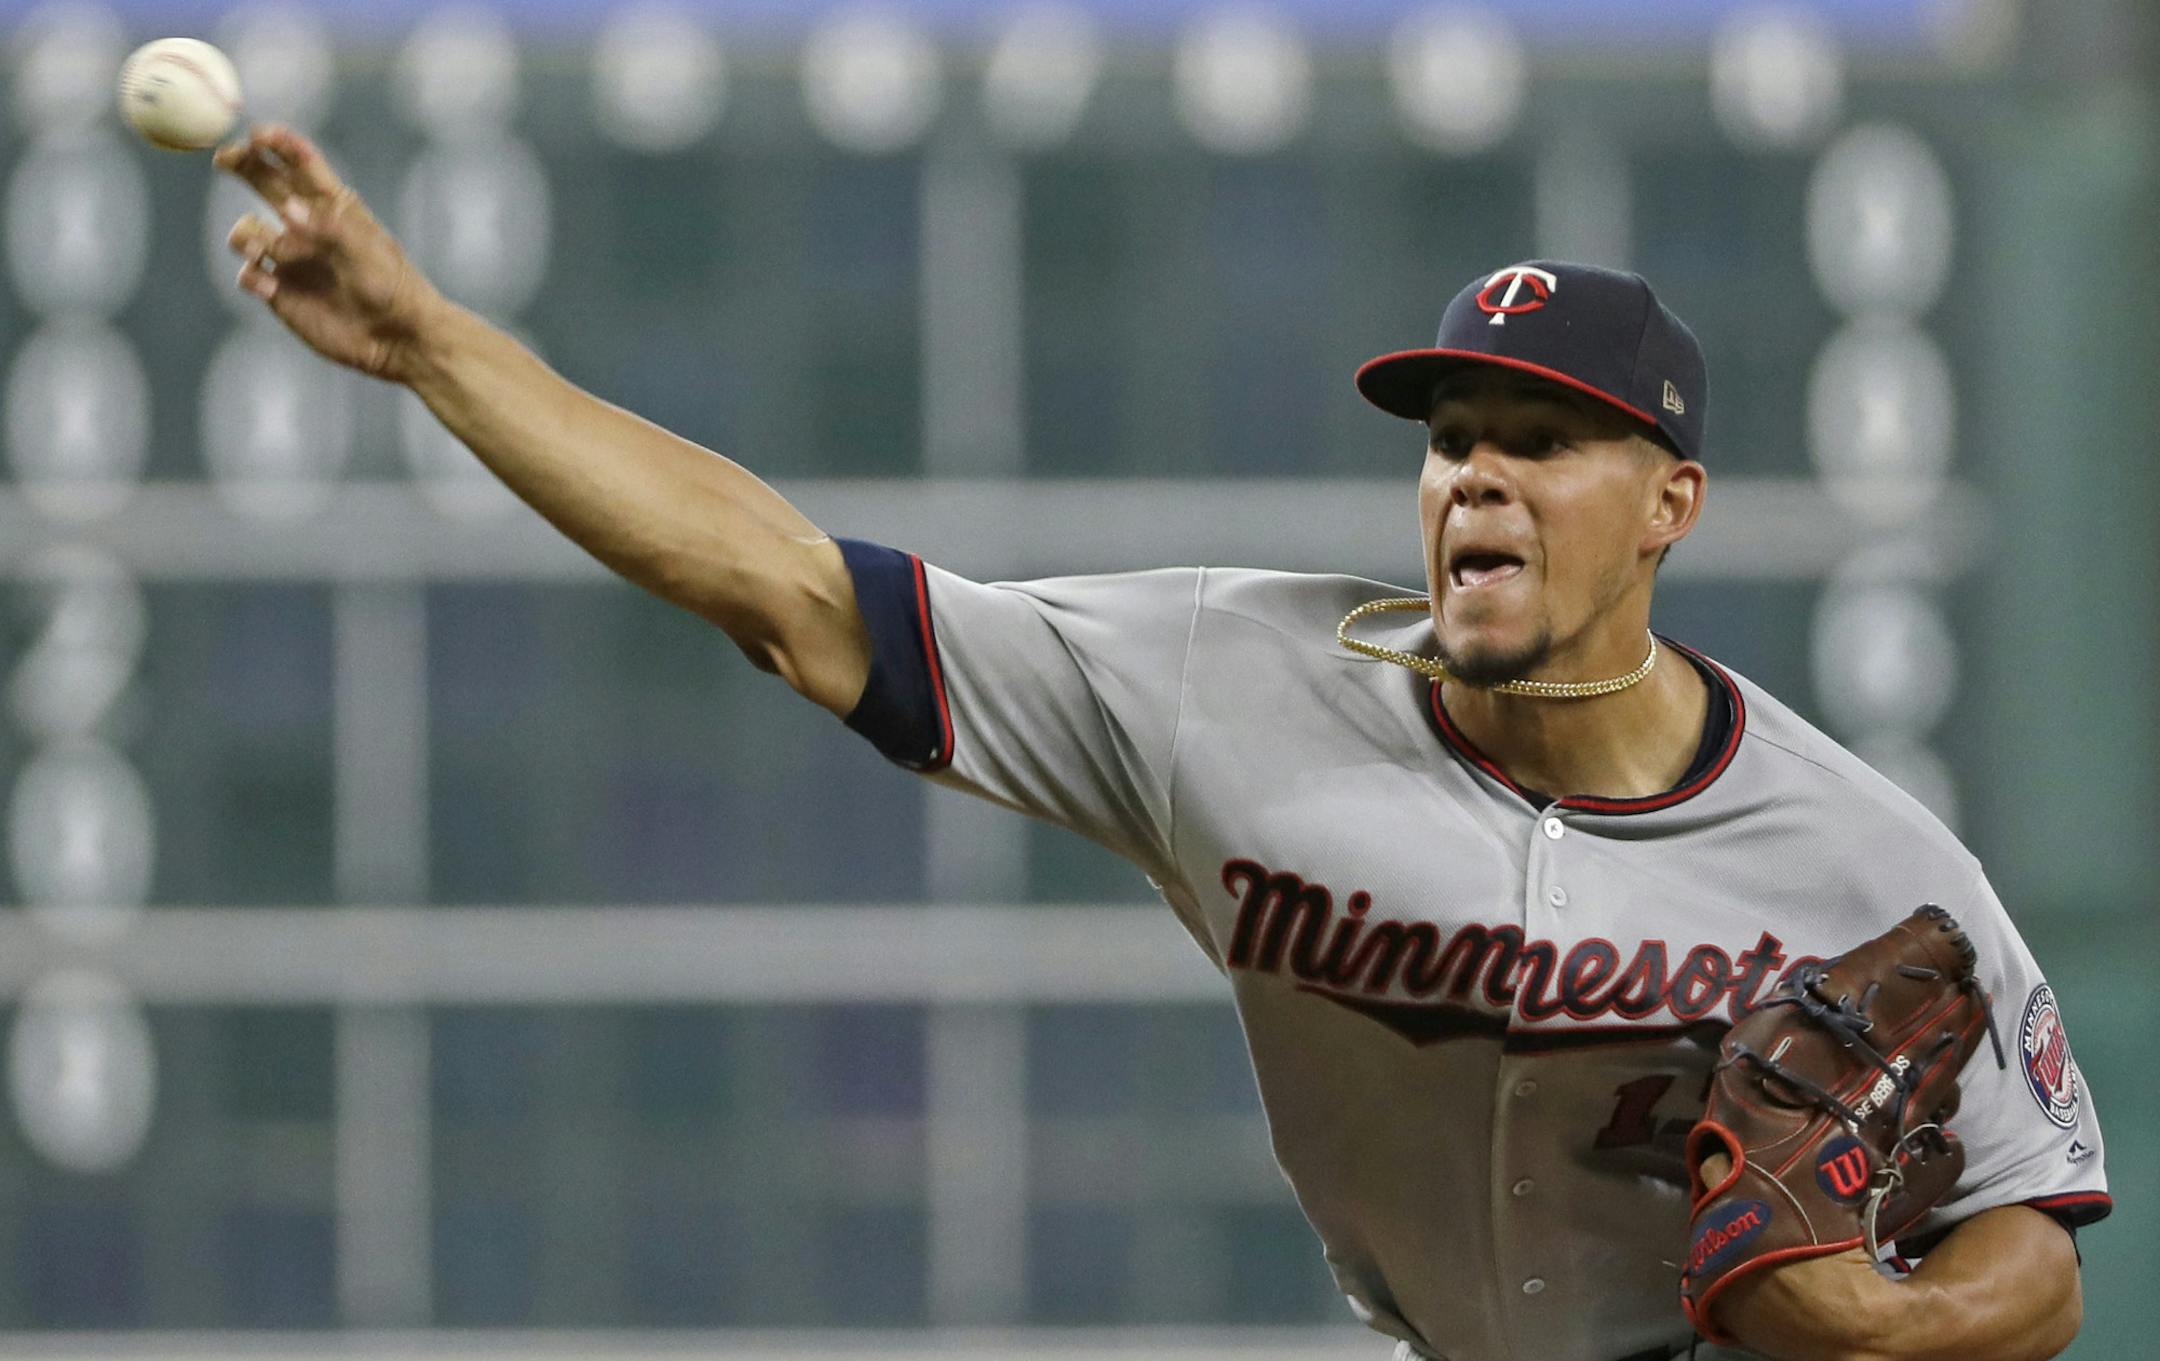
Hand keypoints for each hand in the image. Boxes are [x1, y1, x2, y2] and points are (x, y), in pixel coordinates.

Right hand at [215, 124, 443, 383]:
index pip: (300, 163)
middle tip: (225, 159)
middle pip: (264, 182)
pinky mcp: (279, 291)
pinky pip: (249, 274)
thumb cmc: (390, 287)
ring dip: (247, 235)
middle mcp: (306, 226)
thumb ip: (328, 227)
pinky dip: (251, 276)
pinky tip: (269, 288)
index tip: (257, 134)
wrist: (396, 338)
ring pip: (247, 230)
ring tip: (264, 250)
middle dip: (243, 164)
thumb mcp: (366, 250)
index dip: (277, 143)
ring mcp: (290, 258)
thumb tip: (288, 209)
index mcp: (332, 206)